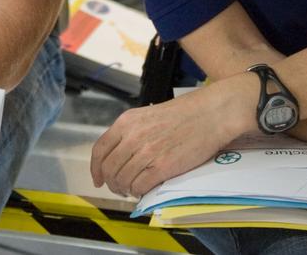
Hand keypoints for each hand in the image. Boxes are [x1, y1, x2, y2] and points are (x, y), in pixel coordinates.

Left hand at [91, 83, 240, 198]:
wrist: (210, 114)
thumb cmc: (184, 113)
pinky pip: (140, 187)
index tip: (98, 178)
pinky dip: (138, 192)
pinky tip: (143, 190)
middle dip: (111, 183)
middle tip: (118, 187)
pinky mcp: (163, 167)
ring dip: (124, 189)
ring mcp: (147, 152)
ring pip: (122, 180)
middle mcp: (132, 137)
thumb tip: (120, 156)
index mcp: (126, 122)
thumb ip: (131, 132)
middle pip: (109, 168)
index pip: (100, 150)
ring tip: (131, 190)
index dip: (95, 168)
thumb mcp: (147, 115)